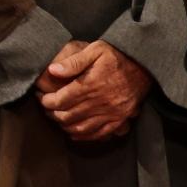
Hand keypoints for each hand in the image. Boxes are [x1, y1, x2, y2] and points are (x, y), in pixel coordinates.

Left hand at [37, 40, 151, 140]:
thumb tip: (52, 70)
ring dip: (65, 126)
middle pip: (67, 116)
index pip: (60, 100)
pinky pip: (99, 133)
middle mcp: (100, 102)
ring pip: (81, 128)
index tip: (42, 97)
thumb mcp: (95, 50)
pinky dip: (84, 136)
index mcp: (90, 85)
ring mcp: (111, 113)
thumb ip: (73, 61)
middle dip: (52, 114)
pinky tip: (74, 133)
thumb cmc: (116, 56)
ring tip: (57, 118)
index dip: (46, 101)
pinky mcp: (120, 119)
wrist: (144, 65)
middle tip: (46, 108)